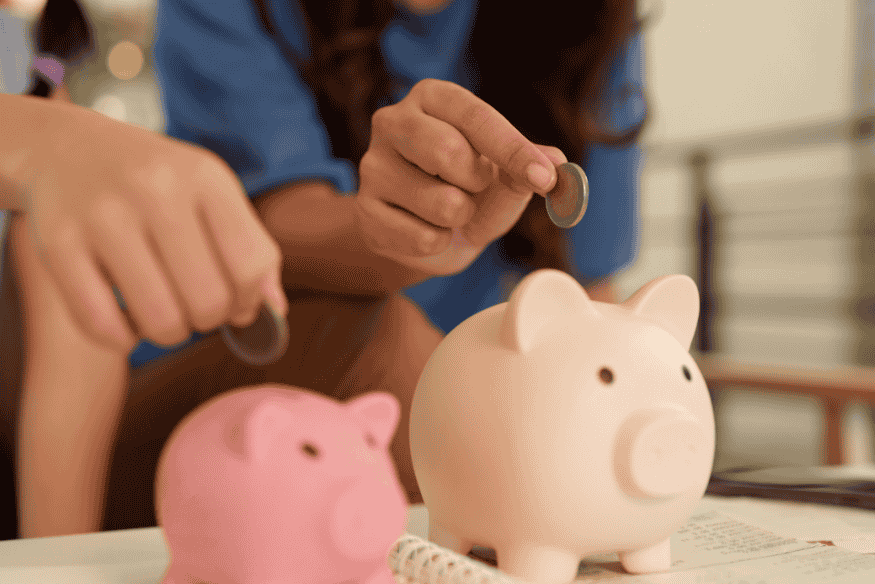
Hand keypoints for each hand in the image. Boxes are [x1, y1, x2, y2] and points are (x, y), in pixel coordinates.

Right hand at [19, 103, 285, 351]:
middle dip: (209, 320)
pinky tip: (126, 320)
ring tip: (164, 314)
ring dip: (170, 333)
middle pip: (209, 300)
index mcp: (204, 177)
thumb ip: (250, 249)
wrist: (65, 148)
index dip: (250, 300)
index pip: (251, 265)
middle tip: (196, 308)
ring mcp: (103, 216)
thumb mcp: (211, 194)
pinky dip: (121, 338)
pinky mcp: (56, 243)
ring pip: (160, 320)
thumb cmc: (156, 183)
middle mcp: (155, 189)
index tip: (237, 303)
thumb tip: (275, 312)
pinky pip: (101, 324)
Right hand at [355, 78, 567, 275]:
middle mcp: (392, 122)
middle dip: (478, 182)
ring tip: (450, 210)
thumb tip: (557, 165)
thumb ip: (528, 166)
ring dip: (462, 217)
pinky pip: (423, 238)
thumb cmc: (467, 189)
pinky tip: (427, 229)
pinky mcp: (365, 210)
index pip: (476, 117)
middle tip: (476, 187)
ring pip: (442, 203)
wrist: (426, 231)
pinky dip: (440, 243)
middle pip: (447, 151)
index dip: (514, 150)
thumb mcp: (504, 175)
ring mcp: (373, 166)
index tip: (545, 178)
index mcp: (432, 98)